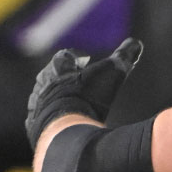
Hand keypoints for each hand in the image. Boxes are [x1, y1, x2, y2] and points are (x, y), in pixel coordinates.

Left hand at [25, 38, 143, 150]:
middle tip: (78, 83)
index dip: (76, 57)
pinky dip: (50, 117)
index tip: (85, 60)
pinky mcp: (35, 124)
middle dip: (64, 78)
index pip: (64, 56)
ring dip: (56, 98)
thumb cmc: (89, 98)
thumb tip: (136, 43)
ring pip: (44, 96)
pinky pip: (40, 117)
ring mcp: (37, 104)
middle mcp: (43, 83)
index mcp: (57, 67)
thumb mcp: (113, 73)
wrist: (65, 128)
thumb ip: (125, 56)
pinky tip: (61, 122)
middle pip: (51, 75)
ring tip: (70, 105)